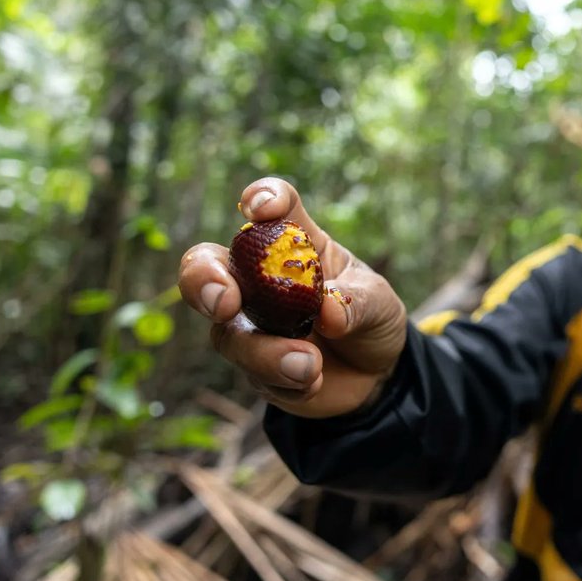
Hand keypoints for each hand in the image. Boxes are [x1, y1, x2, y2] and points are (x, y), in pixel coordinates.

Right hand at [178, 177, 407, 417]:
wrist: (377, 375)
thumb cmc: (371, 319)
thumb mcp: (378, 302)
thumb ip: (356, 302)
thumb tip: (328, 311)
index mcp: (296, 243)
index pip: (274, 208)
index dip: (262, 198)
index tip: (260, 208)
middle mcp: (261, 278)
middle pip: (207, 265)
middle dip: (203, 279)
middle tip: (225, 301)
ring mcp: (252, 323)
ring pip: (229, 334)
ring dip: (265, 352)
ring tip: (309, 365)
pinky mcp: (255, 368)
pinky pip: (256, 375)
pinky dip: (287, 381)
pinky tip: (313, 382)